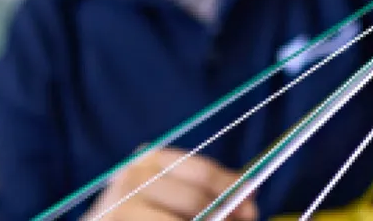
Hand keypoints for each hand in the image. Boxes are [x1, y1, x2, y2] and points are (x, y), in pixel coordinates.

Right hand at [84, 148, 258, 220]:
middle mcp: (133, 177)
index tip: (251, 209)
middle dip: (224, 216)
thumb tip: (250, 201)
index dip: (232, 190)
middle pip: (196, 202)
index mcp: (150, 158)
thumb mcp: (171, 194)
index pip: (202, 171)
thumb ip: (207, 193)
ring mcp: (121, 206)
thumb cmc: (143, 213)